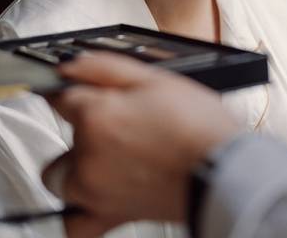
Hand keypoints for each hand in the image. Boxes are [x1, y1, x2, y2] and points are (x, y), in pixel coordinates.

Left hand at [42, 53, 239, 234]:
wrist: (225, 172)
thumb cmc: (200, 127)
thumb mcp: (156, 79)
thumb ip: (104, 68)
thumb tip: (71, 64)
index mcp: (96, 117)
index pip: (62, 97)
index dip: (77, 90)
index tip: (87, 92)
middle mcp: (88, 155)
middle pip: (64, 136)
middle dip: (83, 129)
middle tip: (120, 125)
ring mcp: (94, 189)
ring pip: (62, 177)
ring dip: (78, 166)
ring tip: (116, 158)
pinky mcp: (109, 217)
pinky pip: (74, 223)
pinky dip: (79, 211)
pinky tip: (97, 196)